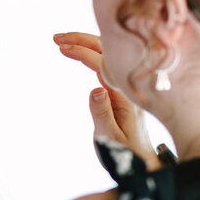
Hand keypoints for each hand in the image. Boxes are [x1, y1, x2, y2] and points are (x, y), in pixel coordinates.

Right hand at [54, 31, 157, 166]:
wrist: (144, 161)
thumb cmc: (127, 153)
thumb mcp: (111, 138)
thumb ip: (103, 114)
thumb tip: (95, 89)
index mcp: (125, 94)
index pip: (102, 64)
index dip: (82, 52)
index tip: (62, 48)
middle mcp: (127, 85)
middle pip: (106, 51)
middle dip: (81, 40)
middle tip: (56, 38)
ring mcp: (125, 86)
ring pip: (106, 55)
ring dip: (85, 44)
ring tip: (62, 42)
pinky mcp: (121, 89)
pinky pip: (107, 65)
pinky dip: (91, 54)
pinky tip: (79, 52)